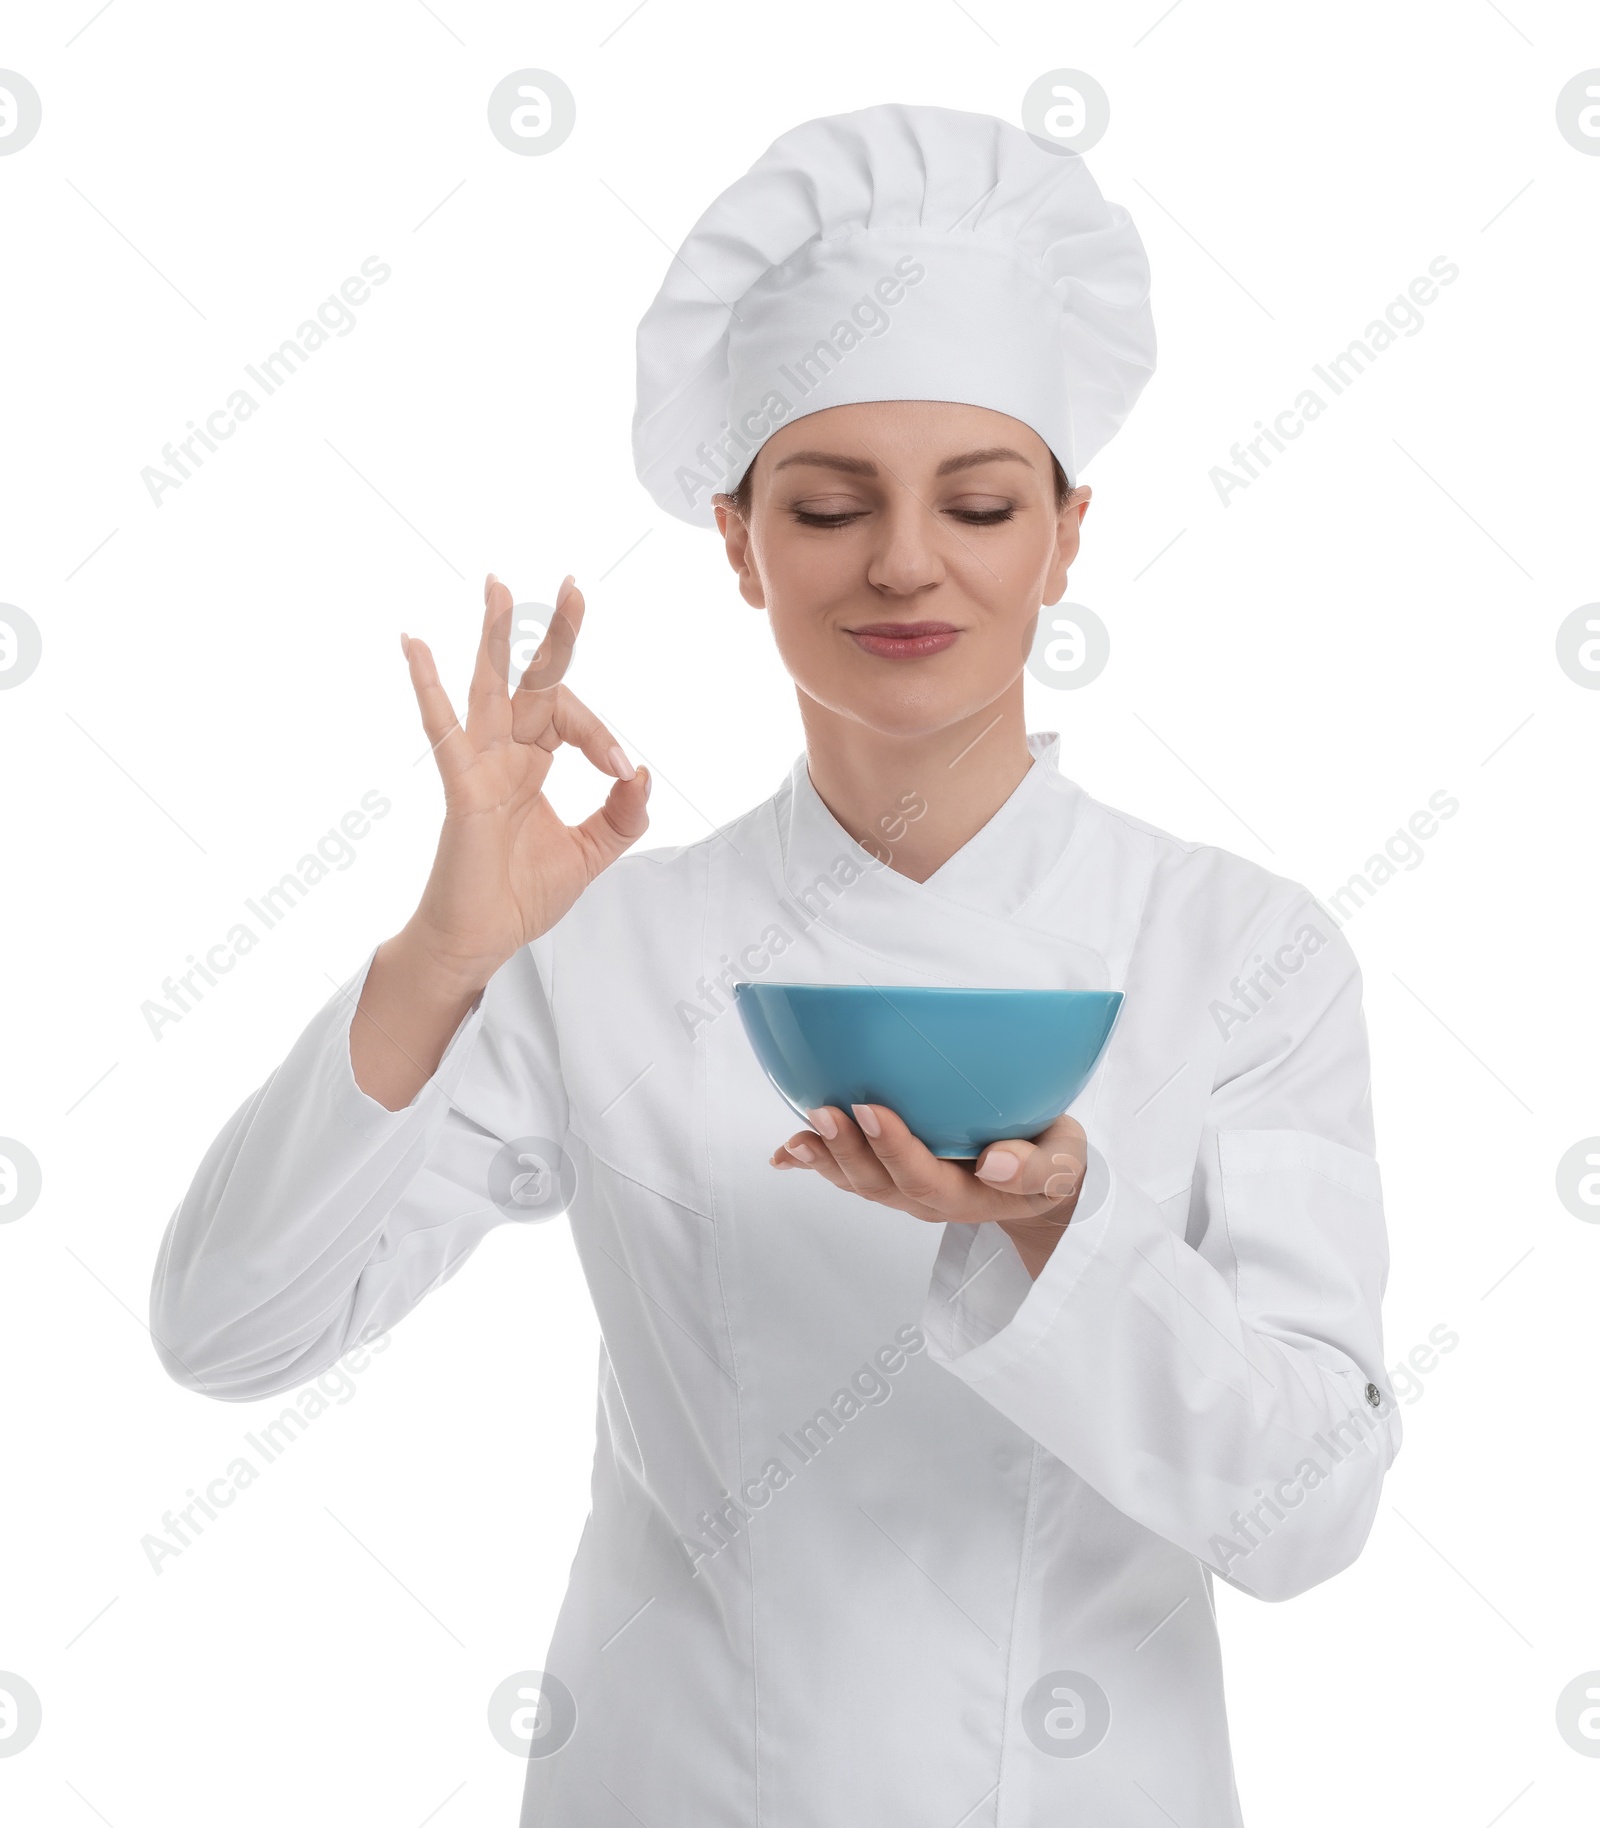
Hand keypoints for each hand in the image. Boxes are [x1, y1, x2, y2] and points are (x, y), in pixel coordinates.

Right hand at [351, 574, 647, 1110]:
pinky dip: (427, 687)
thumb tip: (642, 773)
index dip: (603, 737)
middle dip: (553, 635)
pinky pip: (444, 731)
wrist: (480, 942)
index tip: (624, 769)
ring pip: (489, 688)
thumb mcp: (591, 853)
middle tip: (572, 584)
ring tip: (498, 585)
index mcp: (532, 766)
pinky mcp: (462, 789)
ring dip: (494, 636)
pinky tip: (413, 645)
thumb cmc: (519, 898)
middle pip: (531, 683)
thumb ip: (622, 816)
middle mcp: (504, 756)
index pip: (571, 721)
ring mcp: (479, 767)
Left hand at [770, 1104, 1088, 1278]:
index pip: (925, 1180)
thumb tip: (996, 1163)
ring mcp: (906, 1189)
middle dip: (848, 1150)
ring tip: (799, 1135)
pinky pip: (849, 1174)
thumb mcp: (1063, 1164)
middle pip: (880, 1184)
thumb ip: (1038, 1168)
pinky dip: (816, 1164)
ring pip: (858, 1181)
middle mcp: (930, 1198)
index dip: (894, 1149)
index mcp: (971, 1196)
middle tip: (825, 1110)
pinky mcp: (892, 1175)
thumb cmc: (1049, 1159)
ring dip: (825, 1159)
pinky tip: (786, 1154)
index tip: (871, 1108)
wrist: (1041, 1176)